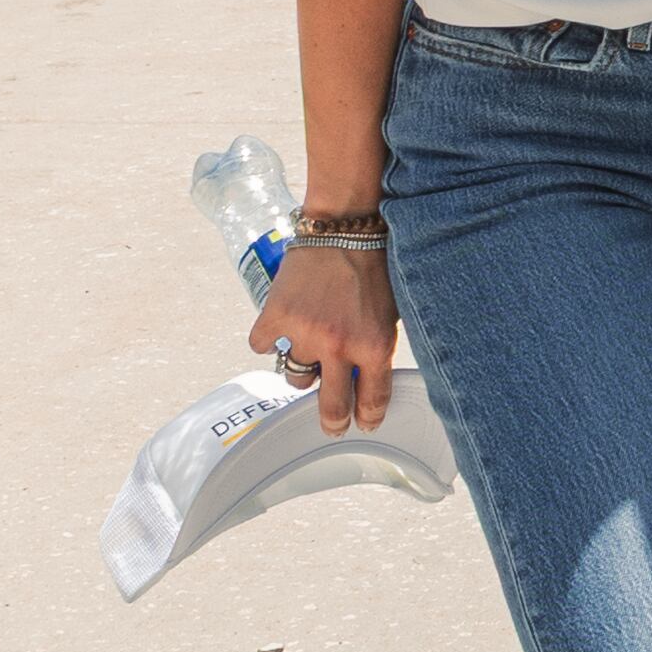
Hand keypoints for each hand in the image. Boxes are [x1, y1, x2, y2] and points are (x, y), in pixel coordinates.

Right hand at [253, 239, 395, 435]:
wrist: (343, 226)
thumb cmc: (374, 265)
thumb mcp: (390, 312)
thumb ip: (378, 348)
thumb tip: (368, 381)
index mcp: (373, 347)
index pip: (372, 400)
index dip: (368, 417)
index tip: (364, 423)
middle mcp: (338, 347)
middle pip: (332, 406)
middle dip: (333, 422)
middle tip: (333, 425)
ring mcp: (303, 333)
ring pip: (296, 375)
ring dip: (303, 365)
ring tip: (311, 344)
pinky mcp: (274, 316)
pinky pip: (261, 345)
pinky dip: (267, 339)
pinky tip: (280, 327)